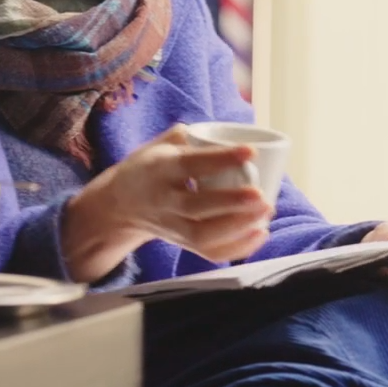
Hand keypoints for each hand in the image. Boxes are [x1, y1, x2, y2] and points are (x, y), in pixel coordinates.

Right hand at [60, 125, 272, 281]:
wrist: (121, 204)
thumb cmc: (150, 168)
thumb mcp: (159, 144)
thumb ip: (189, 136)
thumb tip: (224, 133)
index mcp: (159, 169)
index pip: (190, 165)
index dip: (221, 159)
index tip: (251, 151)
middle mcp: (164, 201)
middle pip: (196, 206)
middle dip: (232, 202)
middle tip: (262, 195)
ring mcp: (172, 227)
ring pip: (203, 236)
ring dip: (238, 228)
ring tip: (266, 212)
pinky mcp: (182, 244)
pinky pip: (209, 253)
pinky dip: (237, 248)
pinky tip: (259, 233)